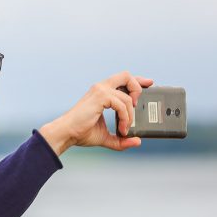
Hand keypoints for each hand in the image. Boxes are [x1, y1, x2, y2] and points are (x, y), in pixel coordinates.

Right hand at [39, 72, 153, 155]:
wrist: (66, 133)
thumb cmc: (80, 132)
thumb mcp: (106, 137)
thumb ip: (120, 139)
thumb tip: (136, 141)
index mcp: (101, 93)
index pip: (123, 80)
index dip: (137, 80)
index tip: (149, 84)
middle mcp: (101, 88)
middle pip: (126, 76)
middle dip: (137, 87)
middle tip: (137, 104)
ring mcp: (100, 90)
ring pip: (127, 95)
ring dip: (130, 114)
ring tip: (125, 128)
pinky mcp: (100, 97)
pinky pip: (122, 104)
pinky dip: (125, 117)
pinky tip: (122, 127)